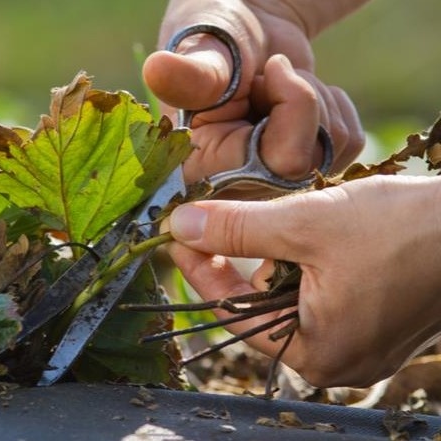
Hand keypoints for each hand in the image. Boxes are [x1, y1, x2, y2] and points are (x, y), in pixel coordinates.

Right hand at [143, 0, 366, 184]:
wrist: (244, 30)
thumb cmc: (213, 38)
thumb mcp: (204, 52)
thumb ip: (191, 73)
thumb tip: (157, 69)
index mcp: (200, 173)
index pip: (278, 165)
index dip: (289, 119)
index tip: (273, 69)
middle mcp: (234, 192)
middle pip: (307, 162)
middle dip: (299, 103)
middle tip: (266, 76)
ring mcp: (270, 186)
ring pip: (333, 151)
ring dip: (314, 102)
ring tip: (272, 89)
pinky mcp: (301, 174)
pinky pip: (347, 143)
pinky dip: (330, 109)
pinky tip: (291, 101)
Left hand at [163, 175, 440, 386]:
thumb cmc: (405, 231)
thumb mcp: (306, 224)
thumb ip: (237, 229)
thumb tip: (178, 225)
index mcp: (314, 354)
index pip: (232, 312)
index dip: (199, 269)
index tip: (178, 235)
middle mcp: (337, 362)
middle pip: (262, 306)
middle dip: (245, 260)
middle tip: (226, 219)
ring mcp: (362, 346)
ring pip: (294, 297)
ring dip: (282, 256)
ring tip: (293, 221)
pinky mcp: (382, 324)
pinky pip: (325, 295)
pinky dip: (312, 263)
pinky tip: (323, 234)